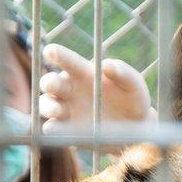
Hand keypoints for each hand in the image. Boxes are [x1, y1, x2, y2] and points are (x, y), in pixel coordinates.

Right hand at [39, 44, 153, 136]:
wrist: (136, 130)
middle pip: (50, 83)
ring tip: (57, 110)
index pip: (68, 61)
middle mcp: (70, 90)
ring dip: (48, 106)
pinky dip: (52, 129)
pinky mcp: (67, 131)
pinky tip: (54, 130)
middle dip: (49, 82)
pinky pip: (53, 129)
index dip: (57, 54)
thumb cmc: (133, 100)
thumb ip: (123, 73)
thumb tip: (107, 65)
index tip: (50, 51)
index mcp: (83, 73)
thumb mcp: (134, 85)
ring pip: (46, 105)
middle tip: (53, 85)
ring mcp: (66, 111)